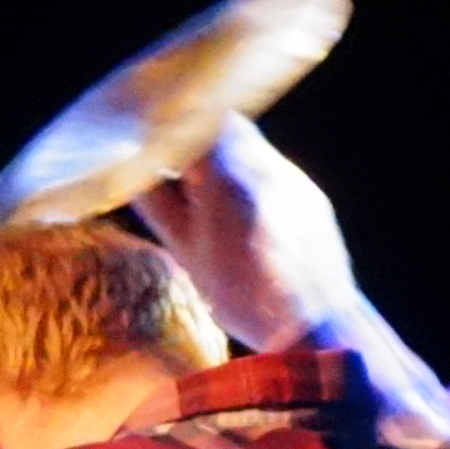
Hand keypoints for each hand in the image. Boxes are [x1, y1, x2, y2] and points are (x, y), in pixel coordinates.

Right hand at [126, 119, 363, 353]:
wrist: (316, 326)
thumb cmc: (243, 297)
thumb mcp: (186, 252)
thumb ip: (157, 203)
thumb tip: (134, 171)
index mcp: (226, 176)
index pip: (192, 122)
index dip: (168, 129)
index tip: (150, 143)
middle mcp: (264, 165)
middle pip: (224, 126)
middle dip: (197, 140)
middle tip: (176, 168)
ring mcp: (292, 177)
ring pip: (250, 147)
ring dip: (224, 160)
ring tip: (208, 197)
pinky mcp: (311, 194)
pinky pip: (273, 170)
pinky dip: (250, 180)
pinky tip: (243, 216)